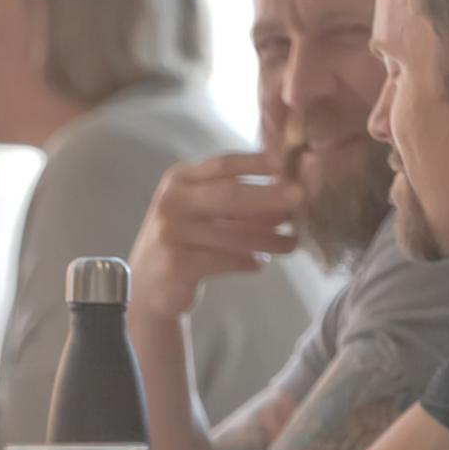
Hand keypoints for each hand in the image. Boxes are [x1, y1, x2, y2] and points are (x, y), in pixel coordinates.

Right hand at [125, 152, 299, 322]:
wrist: (148, 287)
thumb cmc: (183, 242)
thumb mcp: (201, 212)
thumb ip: (235, 201)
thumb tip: (287, 197)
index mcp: (180, 179)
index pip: (224, 164)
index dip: (258, 162)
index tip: (289, 164)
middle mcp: (172, 200)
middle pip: (228, 193)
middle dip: (268, 194)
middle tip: (301, 197)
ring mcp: (172, 232)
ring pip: (232, 233)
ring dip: (268, 239)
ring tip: (292, 244)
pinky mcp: (177, 263)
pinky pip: (226, 260)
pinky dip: (248, 262)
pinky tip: (260, 264)